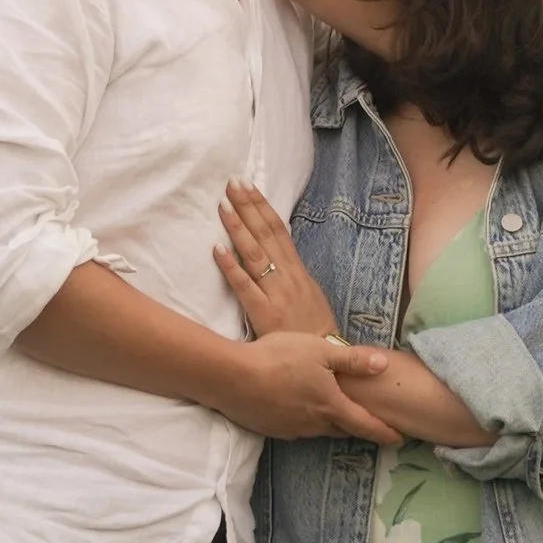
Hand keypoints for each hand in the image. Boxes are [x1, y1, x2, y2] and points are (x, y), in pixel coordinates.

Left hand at [215, 182, 340, 339]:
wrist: (326, 360)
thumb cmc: (313, 330)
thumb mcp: (308, 293)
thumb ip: (290, 273)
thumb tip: (274, 251)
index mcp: (297, 270)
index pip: (279, 229)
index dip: (262, 206)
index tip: (248, 185)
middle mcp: (287, 276)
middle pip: (266, 234)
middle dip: (248, 207)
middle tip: (232, 183)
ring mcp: (276, 293)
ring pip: (254, 254)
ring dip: (237, 228)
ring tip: (223, 205)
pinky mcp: (265, 313)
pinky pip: (245, 286)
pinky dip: (230, 266)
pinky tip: (216, 249)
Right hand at [238, 332, 400, 445]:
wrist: (233, 377)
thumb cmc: (280, 358)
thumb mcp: (320, 351)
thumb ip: (353, 360)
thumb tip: (385, 365)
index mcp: (331, 405)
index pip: (364, 424)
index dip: (384, 432)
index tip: (401, 439)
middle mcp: (314, 423)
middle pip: (342, 428)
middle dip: (356, 426)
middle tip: (368, 423)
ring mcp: (292, 429)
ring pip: (318, 428)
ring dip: (328, 422)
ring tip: (331, 410)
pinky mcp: (273, 429)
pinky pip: (297, 426)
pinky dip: (304, 418)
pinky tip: (297, 406)